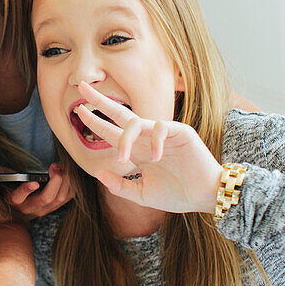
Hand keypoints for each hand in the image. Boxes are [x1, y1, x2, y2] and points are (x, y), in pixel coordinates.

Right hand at [2, 163, 71, 218]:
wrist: (18, 211)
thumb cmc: (11, 189)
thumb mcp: (2, 181)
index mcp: (15, 200)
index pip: (19, 197)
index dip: (26, 190)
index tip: (34, 182)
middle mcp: (30, 208)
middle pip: (46, 198)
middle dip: (54, 182)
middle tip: (55, 166)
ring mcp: (44, 210)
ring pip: (59, 199)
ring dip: (65, 182)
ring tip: (63, 167)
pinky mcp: (54, 208)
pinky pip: (67, 198)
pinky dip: (71, 186)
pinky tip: (70, 174)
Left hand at [74, 82, 221, 213]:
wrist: (206, 197)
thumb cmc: (177, 194)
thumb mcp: (142, 194)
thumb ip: (120, 186)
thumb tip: (98, 173)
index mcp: (138, 150)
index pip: (112, 131)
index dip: (95, 122)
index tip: (78, 112)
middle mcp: (147, 138)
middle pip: (119, 113)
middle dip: (100, 100)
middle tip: (82, 87)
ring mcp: (164, 133)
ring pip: (136, 121)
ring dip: (124, 138)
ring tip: (123, 158)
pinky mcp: (181, 132)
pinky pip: (161, 127)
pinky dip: (155, 141)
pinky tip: (156, 158)